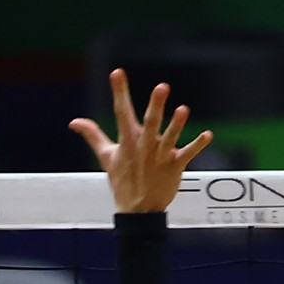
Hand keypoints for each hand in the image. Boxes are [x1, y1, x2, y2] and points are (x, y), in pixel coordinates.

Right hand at [71, 69, 212, 213]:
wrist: (138, 211)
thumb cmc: (122, 181)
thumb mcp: (106, 157)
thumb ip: (93, 136)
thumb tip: (74, 122)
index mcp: (127, 141)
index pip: (122, 112)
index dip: (120, 92)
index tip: (117, 73)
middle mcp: (145, 146)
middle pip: (151, 122)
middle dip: (156, 105)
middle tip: (162, 86)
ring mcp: (160, 156)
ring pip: (170, 137)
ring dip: (177, 124)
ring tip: (183, 109)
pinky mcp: (175, 166)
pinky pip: (188, 153)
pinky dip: (198, 144)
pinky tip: (208, 134)